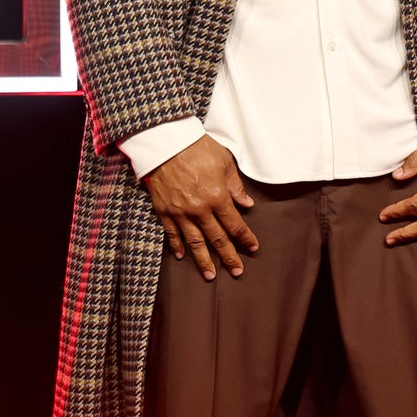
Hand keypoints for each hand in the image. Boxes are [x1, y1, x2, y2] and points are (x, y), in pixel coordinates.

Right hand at [142, 135, 258, 279]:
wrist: (165, 141)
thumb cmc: (197, 148)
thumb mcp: (224, 162)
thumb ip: (235, 187)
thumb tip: (247, 205)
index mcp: (217, 197)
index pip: (235, 224)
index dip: (245, 238)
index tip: (253, 248)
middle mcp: (200, 210)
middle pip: (217, 239)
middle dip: (229, 257)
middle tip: (237, 271)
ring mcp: (180, 212)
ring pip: (195, 242)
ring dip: (204, 260)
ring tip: (211, 275)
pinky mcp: (164, 210)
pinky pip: (172, 233)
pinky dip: (177, 246)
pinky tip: (182, 256)